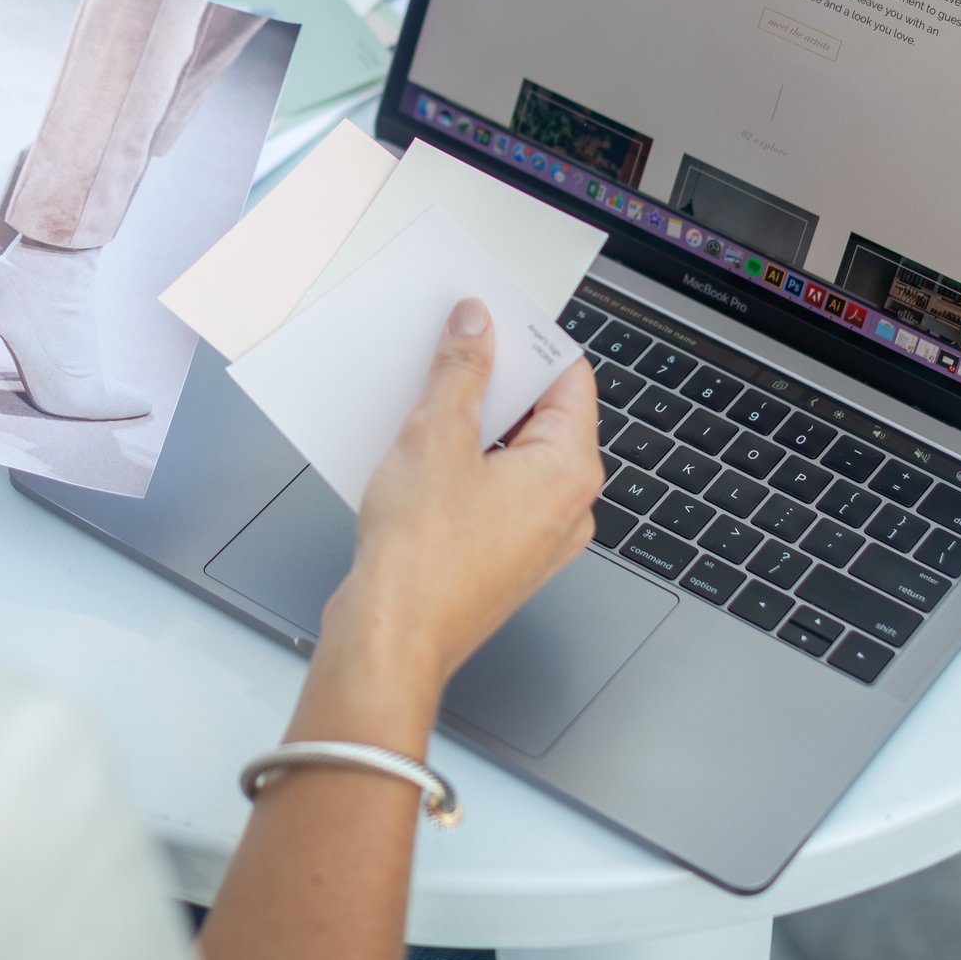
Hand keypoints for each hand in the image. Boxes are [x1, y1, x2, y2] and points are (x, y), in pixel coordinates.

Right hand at [297, 300, 603, 748]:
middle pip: (541, 416)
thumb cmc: (421, 561)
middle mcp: (566, 507)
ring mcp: (536, 537)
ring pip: (513, 455)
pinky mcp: (502, 556)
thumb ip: (461, 372)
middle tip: (450, 355)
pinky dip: (462, 465)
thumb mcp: (436, 438)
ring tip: (423, 405)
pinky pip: (493, 491)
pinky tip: (416, 455)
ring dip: (472, 425)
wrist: (390, 639)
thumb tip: (476, 328)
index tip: (492, 320)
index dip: (528, 342)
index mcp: (569, 471)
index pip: (570, 379)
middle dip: (493, 383)